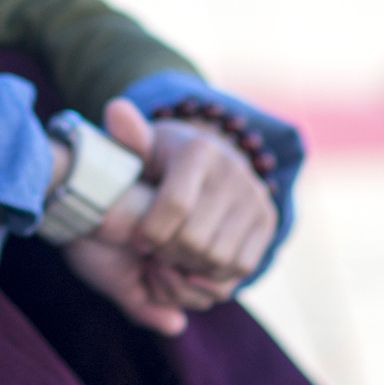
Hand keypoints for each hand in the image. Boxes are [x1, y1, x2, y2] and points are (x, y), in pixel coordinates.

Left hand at [59, 99, 273, 334]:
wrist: (202, 165)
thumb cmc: (159, 161)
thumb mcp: (139, 148)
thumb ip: (125, 136)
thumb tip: (116, 109)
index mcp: (198, 150)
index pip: (176, 205)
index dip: (151, 233)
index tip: (137, 241)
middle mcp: (233, 170)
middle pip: (196, 239)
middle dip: (167, 253)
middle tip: (153, 252)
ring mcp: (255, 196)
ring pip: (218, 258)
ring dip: (189, 267)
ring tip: (171, 257)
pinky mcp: (267, 220)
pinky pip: (242, 265)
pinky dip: (214, 274)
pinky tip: (193, 263)